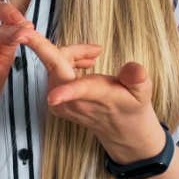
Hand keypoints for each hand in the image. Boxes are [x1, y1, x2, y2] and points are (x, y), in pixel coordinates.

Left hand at [19, 31, 165, 163]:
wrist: (123, 129)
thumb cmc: (132, 106)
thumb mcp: (142, 92)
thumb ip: (136, 80)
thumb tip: (136, 70)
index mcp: (94, 97)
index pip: (78, 90)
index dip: (65, 88)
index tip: (36, 69)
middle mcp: (72, 102)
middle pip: (55, 64)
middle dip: (65, 48)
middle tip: (96, 49)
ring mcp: (60, 103)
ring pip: (53, 65)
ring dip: (72, 55)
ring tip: (94, 56)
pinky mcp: (54, 103)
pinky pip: (53, 73)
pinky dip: (66, 62)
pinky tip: (85, 64)